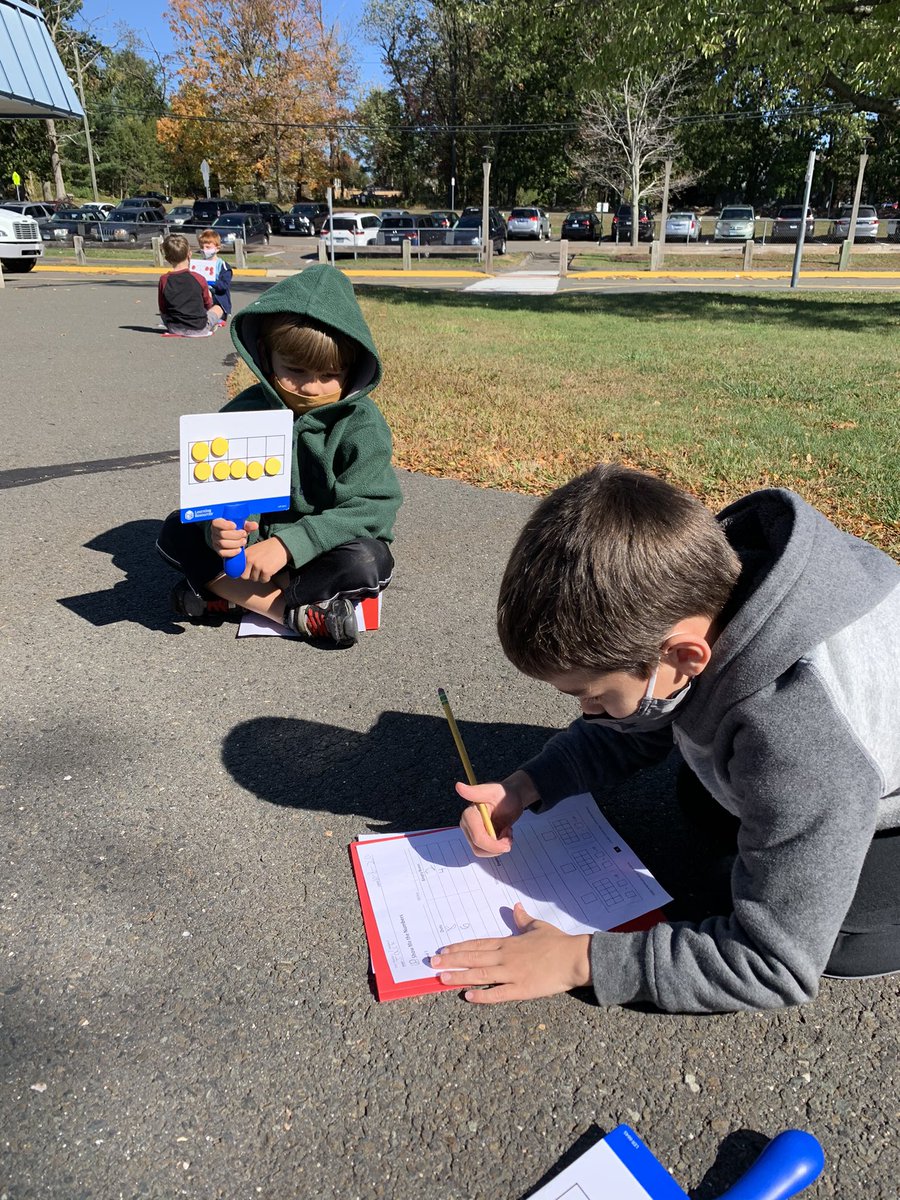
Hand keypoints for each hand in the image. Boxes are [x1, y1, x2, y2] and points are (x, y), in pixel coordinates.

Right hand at [210, 517, 257, 556]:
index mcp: (218, 522)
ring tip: (243, 541)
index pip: (216, 523)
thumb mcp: (242, 525)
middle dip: (236, 535)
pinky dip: (232, 552)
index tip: (235, 526)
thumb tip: (255, 525)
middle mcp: (214, 531)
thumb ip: (248, 525)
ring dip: (236, 543)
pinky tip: (239, 550)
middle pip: (222, 534)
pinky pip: (223, 553)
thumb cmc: (237, 528)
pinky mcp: (218, 550)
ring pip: (223, 544)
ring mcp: (215, 541)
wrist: (233, 537)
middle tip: (244, 534)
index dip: (226, 525)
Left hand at [241, 536, 288, 582]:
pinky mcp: (266, 570)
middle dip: (251, 575)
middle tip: (258, 570)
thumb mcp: (253, 550)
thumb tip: (240, 571)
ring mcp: (258, 565)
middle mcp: (250, 560)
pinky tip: (271, 570)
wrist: (282, 545)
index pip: (238, 569)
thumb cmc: (268, 548)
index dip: (244, 571)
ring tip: (266, 568)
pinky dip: (267, 577)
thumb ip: (246, 558)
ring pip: (255, 579)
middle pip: (245, 576)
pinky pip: (263, 580)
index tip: (249, 571)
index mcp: (246, 554)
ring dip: (260, 576)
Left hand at [430, 902, 591, 1003]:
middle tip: (432, 963)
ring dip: (460, 976)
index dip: (459, 947)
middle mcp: (506, 957)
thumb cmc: (558, 942)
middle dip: (452, 960)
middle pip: (473, 958)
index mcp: (508, 943)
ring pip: (480, 974)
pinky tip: (468, 996)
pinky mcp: (521, 989)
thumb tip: (515, 907)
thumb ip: (523, 919)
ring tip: (442, 978)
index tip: (443, 949)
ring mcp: (512, 974)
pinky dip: (482, 995)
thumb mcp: (538, 927)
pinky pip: (498, 993)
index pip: (478, 944)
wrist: (574, 958)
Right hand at [458, 770, 537, 857]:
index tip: (508, 842)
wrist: (511, 799)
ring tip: (507, 832)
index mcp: (469, 814)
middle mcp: (467, 825)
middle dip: (496, 847)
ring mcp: (472, 833)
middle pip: (478, 848)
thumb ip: (476, 792)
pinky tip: (504, 834)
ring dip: (498, 847)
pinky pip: (486, 851)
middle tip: (509, 835)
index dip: (493, 845)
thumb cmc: (504, 794)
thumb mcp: (494, 791)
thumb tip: (458, 786)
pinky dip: (498, 847)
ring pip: (482, 852)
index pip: (478, 838)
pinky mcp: (478, 839)